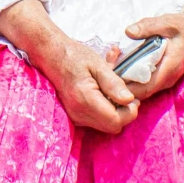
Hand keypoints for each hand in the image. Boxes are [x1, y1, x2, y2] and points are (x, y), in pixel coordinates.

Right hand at [0, 0, 138, 133]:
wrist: (50, 55)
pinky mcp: (73, 116)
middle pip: (112, 127)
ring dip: (114, 112)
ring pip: (105, 125)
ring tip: (113, 92)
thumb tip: (129, 99)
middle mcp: (78, 113)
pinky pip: (96, 121)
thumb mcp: (98, 65)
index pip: (116, 121)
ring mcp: (74, 117)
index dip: (130, 112)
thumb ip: (114, 83)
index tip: (133, 97)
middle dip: (124, 113)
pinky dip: (104, 111)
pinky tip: (103, 95)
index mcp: (85, 100)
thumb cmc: (74, 56)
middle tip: (126, 95)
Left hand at [116, 0, 183, 101]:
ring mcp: (164, 79)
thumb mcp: (168, 22)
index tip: (107, 72)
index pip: (140, 90)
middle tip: (107, 61)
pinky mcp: (162, 75)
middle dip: (119, 82)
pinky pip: (144, 81)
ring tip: (112, 57)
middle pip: (136, 92)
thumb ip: (148, 26)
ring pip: (139, 88)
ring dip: (124, 78)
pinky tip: (122, 58)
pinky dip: (131, 74)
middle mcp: (165, 80)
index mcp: (167, 70)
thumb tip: (128, 31)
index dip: (121, 87)